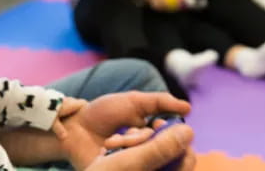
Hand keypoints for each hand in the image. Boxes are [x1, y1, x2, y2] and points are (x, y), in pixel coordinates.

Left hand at [57, 91, 191, 169]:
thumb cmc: (103, 112)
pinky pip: (136, 167)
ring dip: (131, 146)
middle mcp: (148, 149)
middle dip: (144, 138)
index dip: (167, 133)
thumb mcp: (133, 101)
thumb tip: (188, 108)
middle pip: (163, 150)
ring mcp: (137, 162)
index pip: (175, 138)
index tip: (155, 124)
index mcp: (154, 131)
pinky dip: (123, 158)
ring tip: (112, 140)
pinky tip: (109, 148)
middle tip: (127, 130)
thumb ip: (160, 102)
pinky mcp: (126, 170)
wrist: (76, 127)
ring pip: (149, 160)